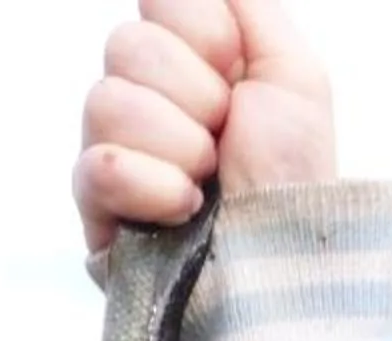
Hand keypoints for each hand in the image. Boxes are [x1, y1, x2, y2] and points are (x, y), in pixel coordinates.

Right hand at [74, 0, 336, 253]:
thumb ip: (249, 7)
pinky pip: (97, 165)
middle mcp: (144, 100)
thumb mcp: (295, 77)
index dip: (202, 34)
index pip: (156, 1)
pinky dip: (151, 186)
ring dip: (178, 145)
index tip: (235, 75)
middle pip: (126, 46)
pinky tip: (183, 210)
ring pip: (105, 101)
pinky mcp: (96, 210)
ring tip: (207, 180)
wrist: (285, 264)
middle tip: (226, 139)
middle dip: (195, 96)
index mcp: (190, 63)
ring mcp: (115, 151)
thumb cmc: (293, 178)